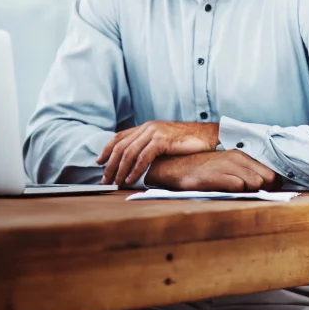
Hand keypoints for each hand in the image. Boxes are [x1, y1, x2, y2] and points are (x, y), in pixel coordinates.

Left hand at [97, 121, 219, 184]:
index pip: (120, 137)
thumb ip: (151, 145)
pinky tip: (131, 179)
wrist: (209, 136)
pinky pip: (143, 157)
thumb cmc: (189, 142)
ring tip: (116, 183)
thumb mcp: (165, 140)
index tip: (99, 162)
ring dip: (120, 170)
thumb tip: (137, 161)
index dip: (107, 150)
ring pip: (129, 152)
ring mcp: (154, 132)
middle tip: (105, 180)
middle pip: (121, 146)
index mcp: (147, 126)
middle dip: (110, 165)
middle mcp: (148, 127)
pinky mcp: (162, 140)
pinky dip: (134, 170)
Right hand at [145, 151, 281, 192]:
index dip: (271, 185)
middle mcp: (237, 158)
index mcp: (241, 155)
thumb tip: (265, 187)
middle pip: (268, 178)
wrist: (176, 168)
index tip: (266, 192)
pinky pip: (238, 186)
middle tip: (252, 195)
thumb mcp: (226, 167)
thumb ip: (244, 173)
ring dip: (250, 191)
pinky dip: (237, 193)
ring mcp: (227, 166)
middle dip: (264, 189)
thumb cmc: (203, 171)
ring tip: (237, 194)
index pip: (270, 172)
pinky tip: (227, 193)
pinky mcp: (216, 176)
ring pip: (255, 182)